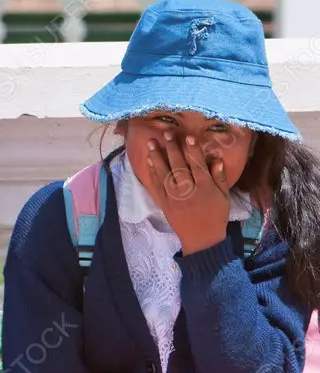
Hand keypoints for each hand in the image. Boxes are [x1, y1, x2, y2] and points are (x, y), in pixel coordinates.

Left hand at [145, 131, 229, 253]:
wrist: (202, 239)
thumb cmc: (215, 215)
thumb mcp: (223, 197)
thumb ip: (219, 178)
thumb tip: (217, 159)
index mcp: (204, 188)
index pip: (198, 166)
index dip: (193, 151)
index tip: (189, 137)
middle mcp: (188, 191)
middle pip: (179, 166)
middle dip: (173, 148)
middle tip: (167, 133)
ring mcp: (174, 197)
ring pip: (164, 173)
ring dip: (157, 156)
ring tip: (151, 142)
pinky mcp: (164, 203)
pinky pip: (156, 185)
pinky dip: (152, 172)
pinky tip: (148, 160)